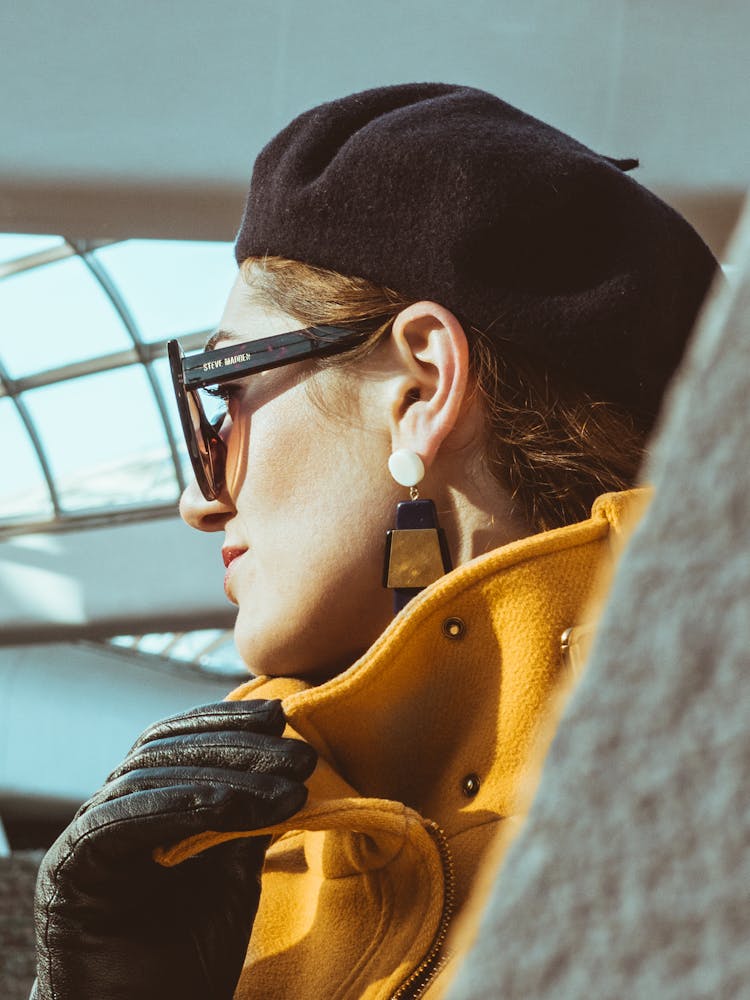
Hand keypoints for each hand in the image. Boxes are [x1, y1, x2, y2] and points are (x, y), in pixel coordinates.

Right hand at [33, 699, 315, 999]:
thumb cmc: (189, 952)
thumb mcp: (234, 871)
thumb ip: (249, 819)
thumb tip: (289, 766)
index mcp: (147, 802)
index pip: (180, 738)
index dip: (228, 721)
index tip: (282, 717)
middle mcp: (112, 808)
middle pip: (170, 751)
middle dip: (239, 747)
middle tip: (301, 757)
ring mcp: (86, 834)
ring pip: (151, 776)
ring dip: (225, 778)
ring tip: (286, 792)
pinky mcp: (67, 867)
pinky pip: (118, 819)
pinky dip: (175, 804)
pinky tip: (227, 806)